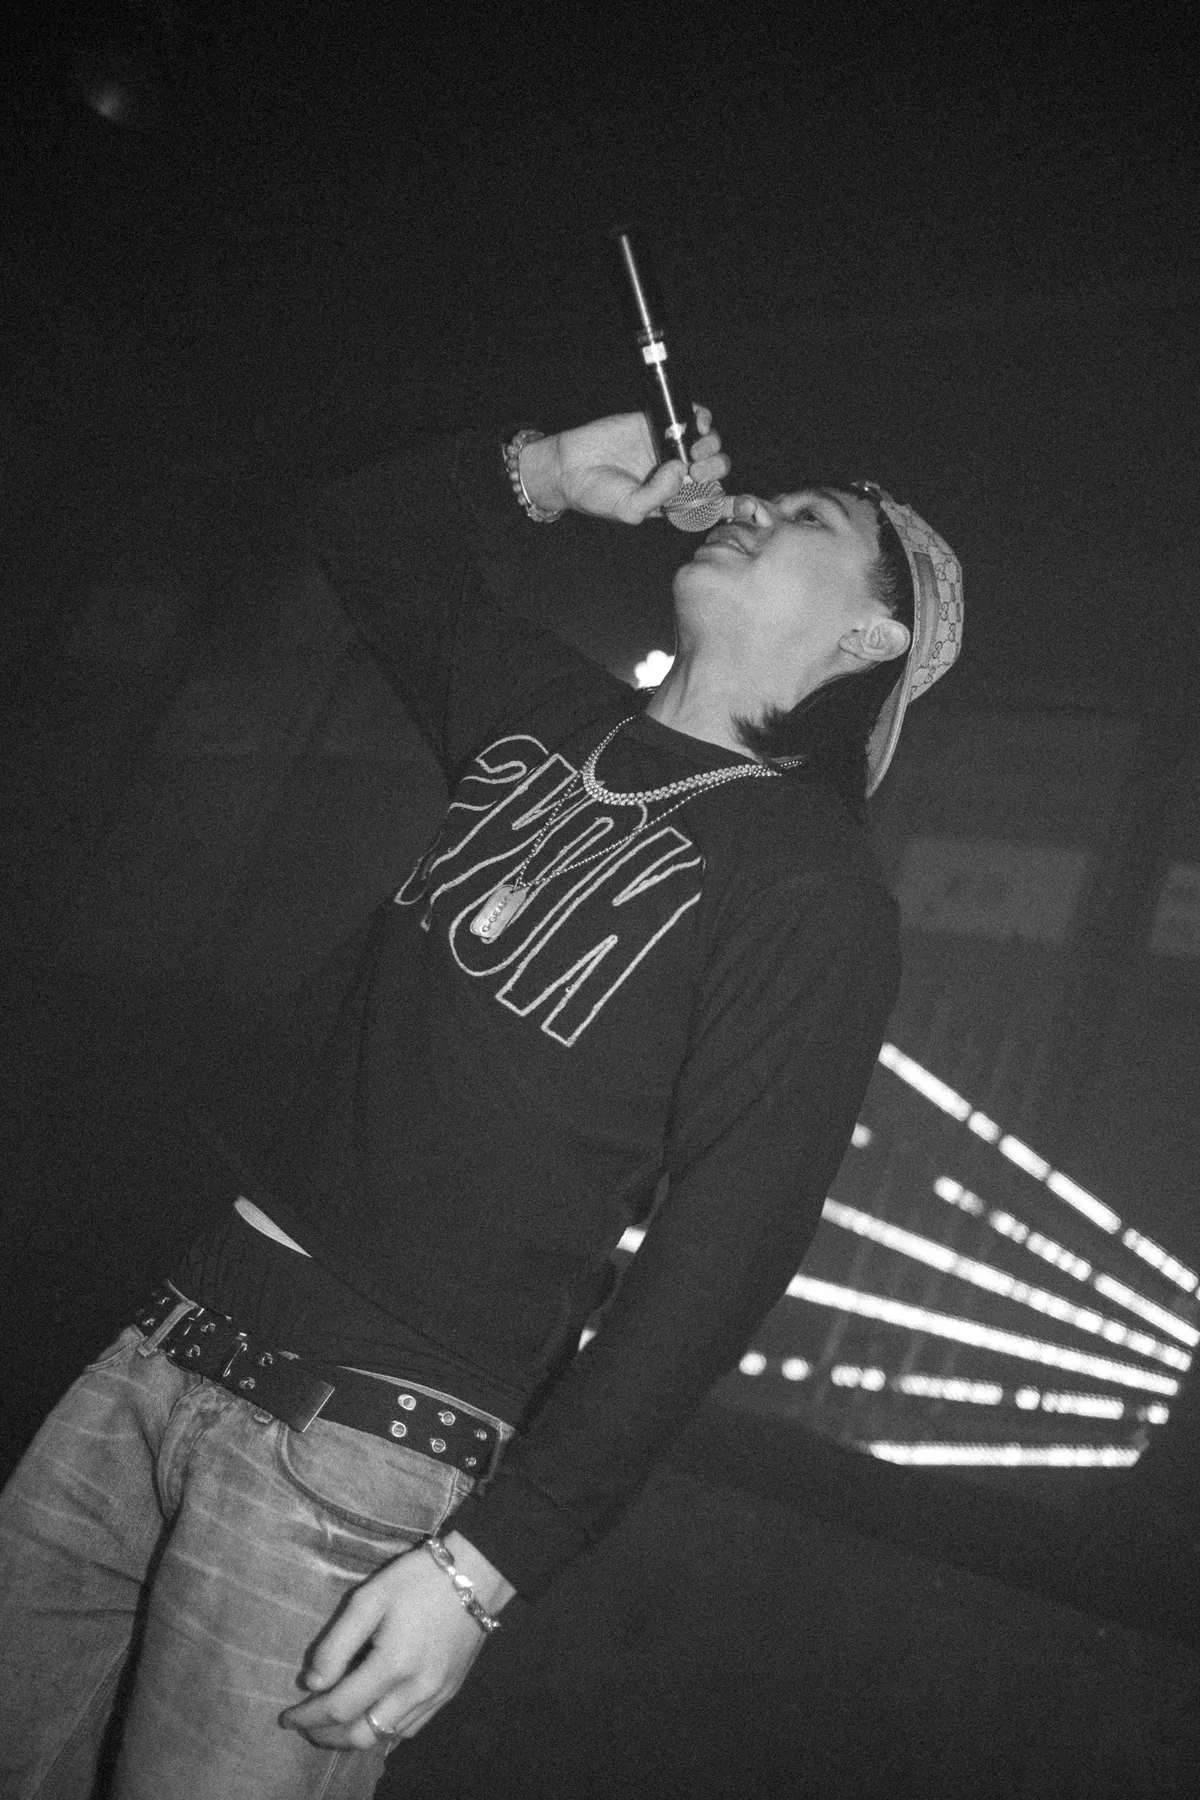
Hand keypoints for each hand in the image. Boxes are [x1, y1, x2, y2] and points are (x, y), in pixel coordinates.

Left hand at [280, 1532, 512, 1749]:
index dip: (309, 1716)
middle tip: (305, 1725)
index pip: (340, 1707)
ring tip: (332, 1723)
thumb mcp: (370, 1598)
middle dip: (327, 1737)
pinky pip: (410, 1728)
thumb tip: (313, 1683)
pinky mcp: (448, 1693)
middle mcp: (415, 1690)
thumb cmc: (418, 1579)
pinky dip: (384, 1729)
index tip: (287, 1716)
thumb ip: (337, 1643)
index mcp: (393, 1665)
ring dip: (354, 1736)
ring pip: (386, 1735)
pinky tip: (372, 1714)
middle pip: (362, 1735)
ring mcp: (435, 1696)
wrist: (477, 1575)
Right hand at [520, 405, 728, 524]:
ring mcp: (669, 448)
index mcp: (673, 501)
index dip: (730, 502)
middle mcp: (676, 475)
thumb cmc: (597, 495)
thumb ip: (660, 495)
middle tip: (695, 471)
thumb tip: (682, 468)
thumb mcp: (630, 508)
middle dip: (715, 470)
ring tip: (692, 452)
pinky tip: (698, 425)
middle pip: (714, 471)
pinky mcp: (659, 423)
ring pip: (708, 445)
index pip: (710, 503)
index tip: (741, 503)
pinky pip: (692, 418)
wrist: (569, 466)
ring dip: (711, 447)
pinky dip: (701, 419)